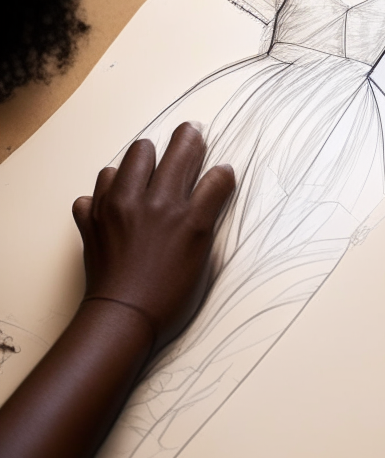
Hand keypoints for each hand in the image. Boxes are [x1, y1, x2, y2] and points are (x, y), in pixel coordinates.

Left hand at [72, 123, 234, 356]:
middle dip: (187, 141)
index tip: (216, 164)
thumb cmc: (170, 291)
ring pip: (131, 159)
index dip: (216, 164)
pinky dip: (106, 193)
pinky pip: (96, 190)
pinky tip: (117, 207)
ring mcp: (116, 207)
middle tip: (190, 141)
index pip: (210, 170)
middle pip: (174, 149)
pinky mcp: (91, 218)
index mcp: (183, 212)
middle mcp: (151, 202)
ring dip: (142, 163)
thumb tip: (220, 176)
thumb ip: (209, 208)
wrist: (124, 317)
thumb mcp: (202, 251)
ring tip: (149, 179)